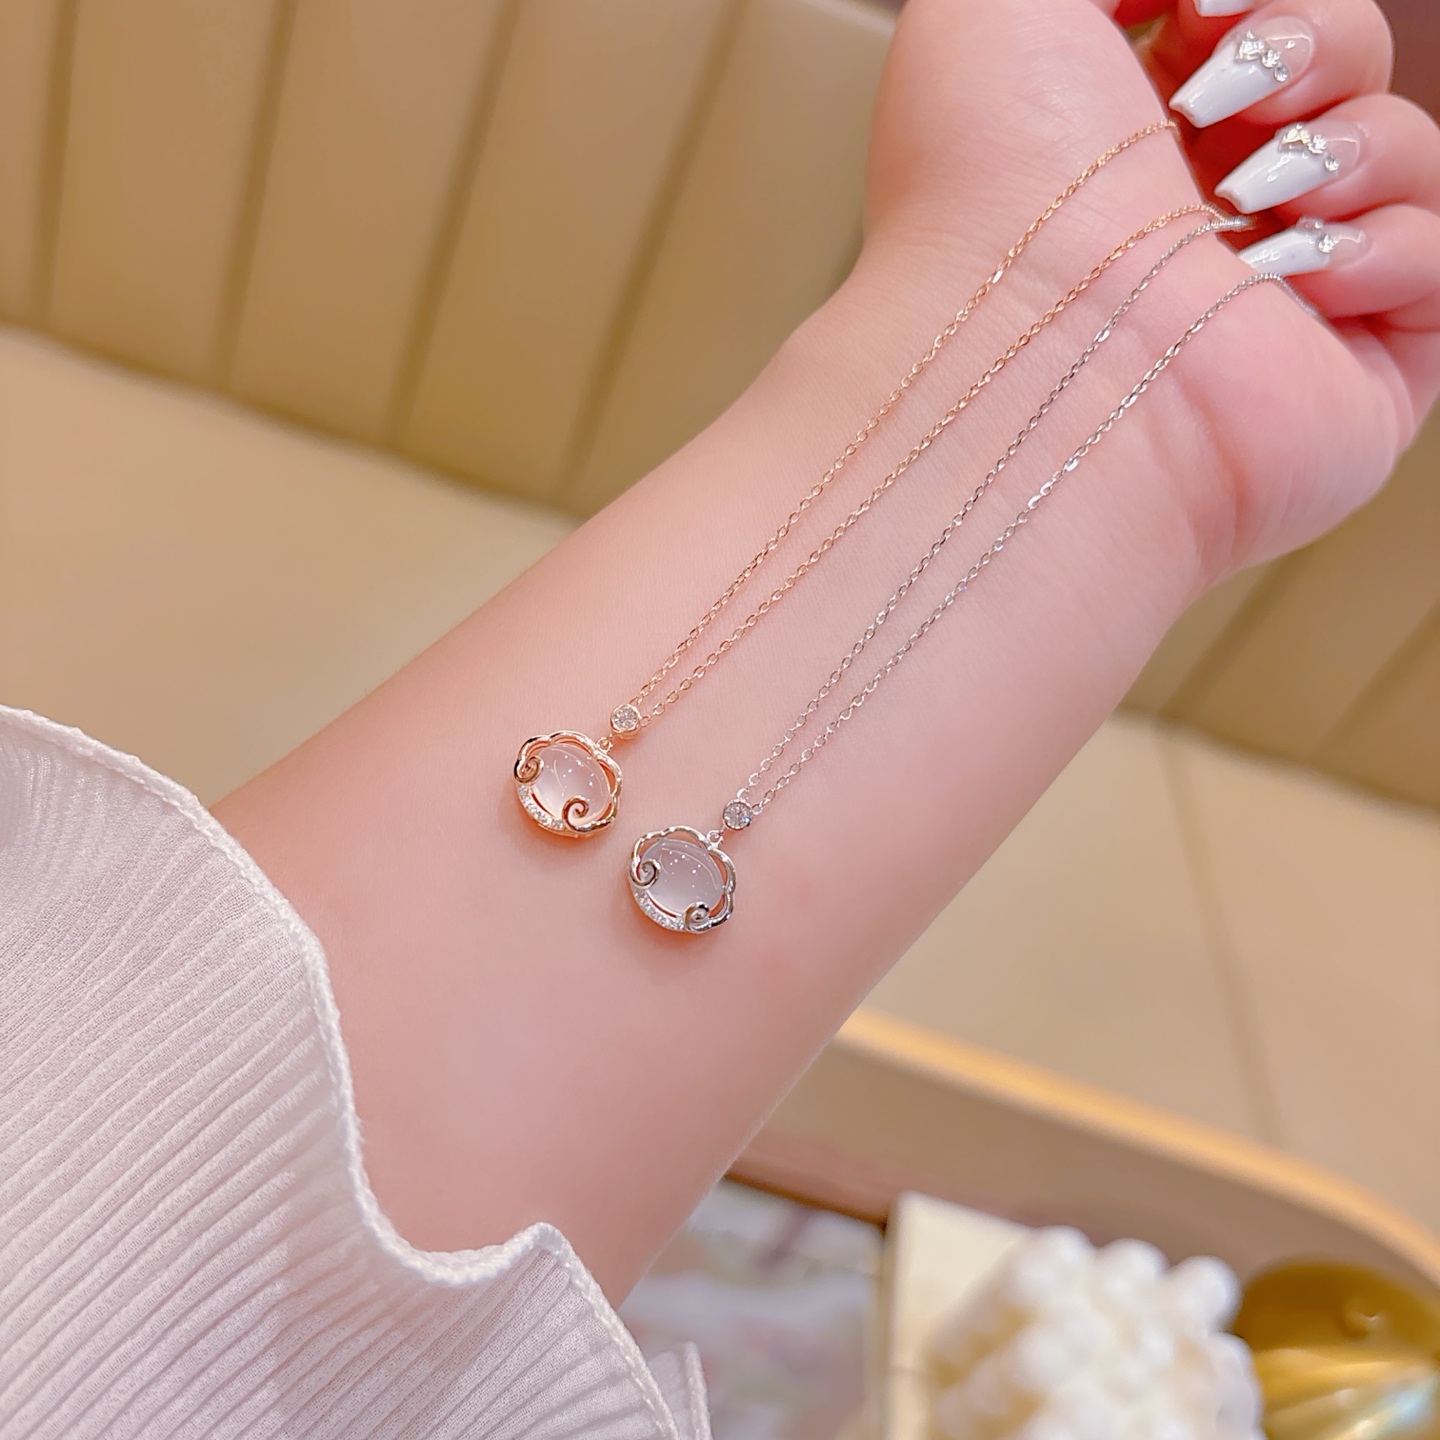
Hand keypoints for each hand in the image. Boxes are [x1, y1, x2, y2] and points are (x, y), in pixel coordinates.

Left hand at [861, 0, 1439, 585]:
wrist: (1020, 349)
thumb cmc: (979, 196)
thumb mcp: (995, 5)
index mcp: (1125, 141)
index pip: (1249, 31)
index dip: (1253, 1)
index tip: (1200, 7)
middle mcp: (1199, 220)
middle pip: (1341, 72)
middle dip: (1311, 43)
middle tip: (1216, 99)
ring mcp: (1274, 299)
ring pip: (1393, 157)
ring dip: (1345, 143)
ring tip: (1249, 193)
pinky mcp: (1344, 376)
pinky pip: (1430, 270)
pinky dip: (1380, 245)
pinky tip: (1288, 273)